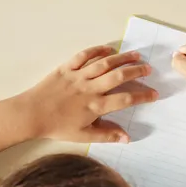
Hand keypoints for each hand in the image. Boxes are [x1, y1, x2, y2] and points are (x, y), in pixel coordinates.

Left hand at [17, 45, 157, 142]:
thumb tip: (127, 138)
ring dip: (122, 58)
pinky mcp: (66, 68)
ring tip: (136, 54)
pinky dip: (97, 50)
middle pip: (118, 77)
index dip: (142, 96)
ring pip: (104, 64)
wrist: (30, 115)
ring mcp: (78, 76)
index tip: (154, 94)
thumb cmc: (56, 127)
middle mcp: (90, 89)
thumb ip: (106, 135)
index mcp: (95, 106)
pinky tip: (108, 49)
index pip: (125, 100)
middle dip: (136, 71)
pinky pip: (84, 56)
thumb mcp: (83, 136)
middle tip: (148, 68)